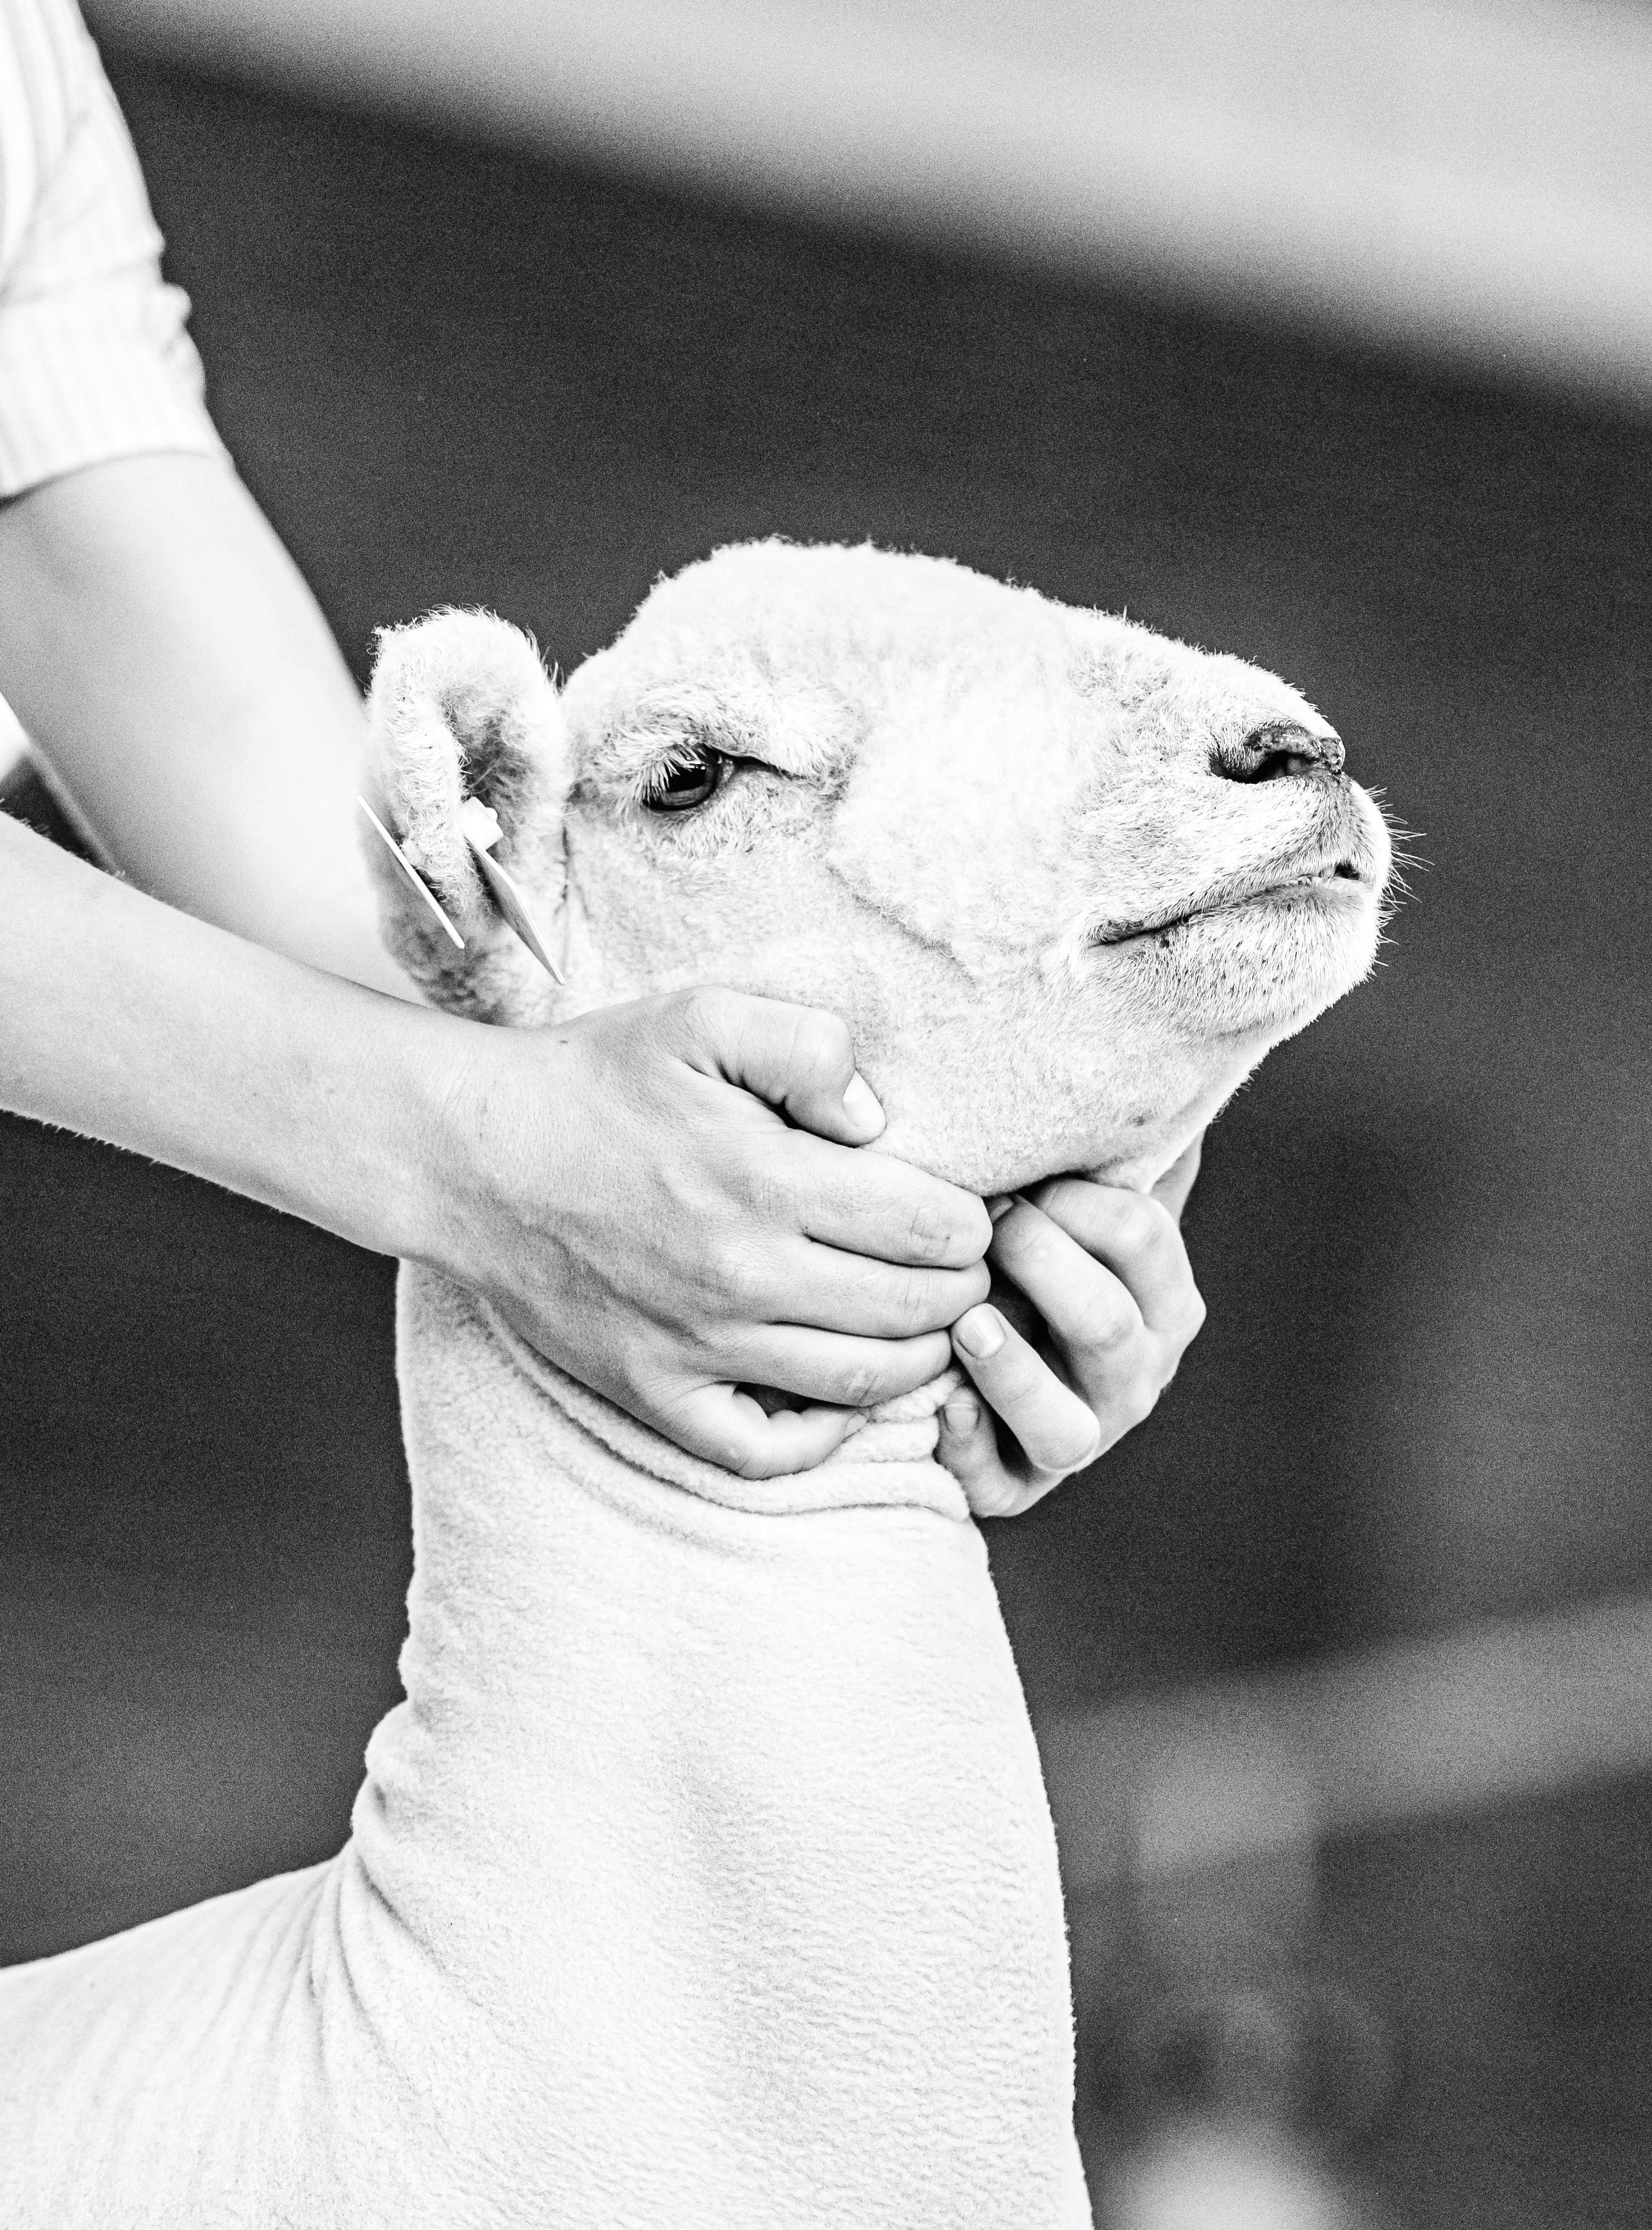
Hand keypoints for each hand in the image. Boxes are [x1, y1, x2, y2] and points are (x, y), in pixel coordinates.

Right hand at [421, 987, 992, 1478]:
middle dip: (962, 1290)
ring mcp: (697, 1346)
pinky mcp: (653, 1392)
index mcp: (766, 1180)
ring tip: (926, 1325)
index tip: (969, 1213)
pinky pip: (762, 1451)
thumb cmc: (595, 1082)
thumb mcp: (703, 1018)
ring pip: (860, 1383)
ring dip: (921, 1358)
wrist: (473, 1155)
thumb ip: (809, 1046)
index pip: (929, 1227)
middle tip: (965, 1269)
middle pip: (912, 1311)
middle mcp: (742, 1276)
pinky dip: (821, 1439)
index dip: (972, 1222)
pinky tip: (843, 1400)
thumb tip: (878, 1121)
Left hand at [936, 1140, 1205, 1517]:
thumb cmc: (1026, 1246)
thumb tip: (1153, 1046)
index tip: (1027, 1175)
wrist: (975, 1352)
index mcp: (1163, 1294)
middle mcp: (1137, 1369)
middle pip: (1107, 1324)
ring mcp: (1083, 1432)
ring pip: (1069, 1423)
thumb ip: (1103, 1136)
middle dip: (1044, 1266)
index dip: (1084, 1203)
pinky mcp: (1018, 1482)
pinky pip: (1003, 1480)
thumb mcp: (1069, 1191)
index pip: (1143, 1237)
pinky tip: (938, 1405)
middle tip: (987, 1225)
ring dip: (1016, 1373)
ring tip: (968, 1324)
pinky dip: (971, 1445)